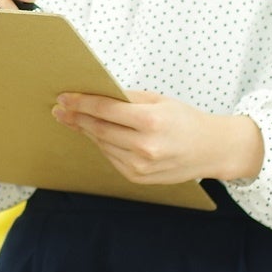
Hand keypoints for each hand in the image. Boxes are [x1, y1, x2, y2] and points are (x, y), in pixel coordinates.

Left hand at [52, 90, 265, 183]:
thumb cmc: (186, 120)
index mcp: (151, 122)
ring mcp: (140, 166)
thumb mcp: (160, 101)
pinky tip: (96, 135)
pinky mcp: (138, 178)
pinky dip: (103, 145)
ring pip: (102, 145)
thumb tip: (97, 94)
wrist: (211, 150)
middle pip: (99, 129)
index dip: (81, 103)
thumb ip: (128, 99)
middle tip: (60, 109)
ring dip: (86, 132)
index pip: (105, 110)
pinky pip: (111, 158)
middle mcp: (144, 147)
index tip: (65, 98)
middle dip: (77, 118)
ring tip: (73, 120)